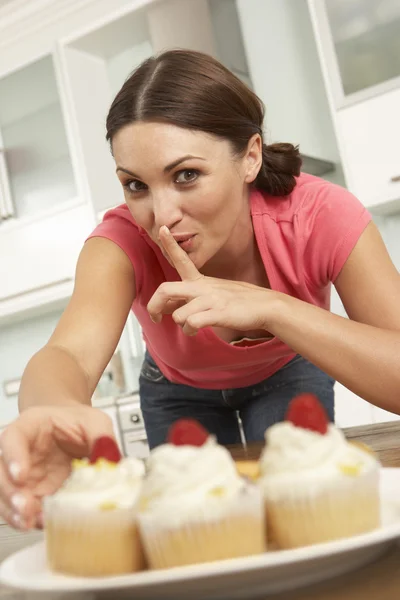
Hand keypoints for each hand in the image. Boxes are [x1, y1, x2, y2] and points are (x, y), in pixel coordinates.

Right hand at [0, 405, 114, 529]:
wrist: (73, 429)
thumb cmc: (76, 422)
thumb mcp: (94, 421)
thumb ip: (101, 437)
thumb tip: (109, 461)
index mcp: (29, 426)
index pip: (12, 438)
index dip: (13, 457)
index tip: (20, 475)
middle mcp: (20, 452)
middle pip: (1, 471)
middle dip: (11, 492)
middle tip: (26, 506)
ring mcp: (23, 475)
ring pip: (6, 494)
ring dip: (15, 511)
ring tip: (32, 522)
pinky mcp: (32, 493)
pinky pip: (22, 509)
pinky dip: (29, 518)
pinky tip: (41, 524)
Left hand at [148, 226, 276, 334]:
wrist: (265, 306)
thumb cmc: (238, 301)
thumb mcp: (213, 293)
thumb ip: (190, 299)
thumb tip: (167, 309)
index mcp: (200, 280)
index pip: (182, 259)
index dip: (170, 244)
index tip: (161, 229)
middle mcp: (202, 287)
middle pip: (165, 290)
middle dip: (153, 305)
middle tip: (154, 317)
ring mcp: (210, 300)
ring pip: (178, 315)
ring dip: (181, 325)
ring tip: (191, 328)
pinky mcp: (218, 313)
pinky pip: (192, 323)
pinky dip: (191, 331)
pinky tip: (197, 331)